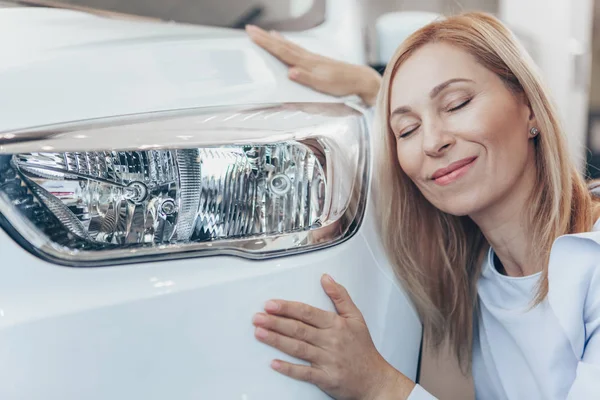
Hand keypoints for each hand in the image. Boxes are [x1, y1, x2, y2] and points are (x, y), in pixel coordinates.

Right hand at [245, 25, 381, 105]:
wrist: (359, 79)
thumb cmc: (342, 84)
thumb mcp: (324, 85)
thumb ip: (306, 78)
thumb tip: (290, 72)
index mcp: (307, 63)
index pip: (282, 51)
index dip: (266, 43)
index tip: (252, 34)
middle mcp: (308, 58)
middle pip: (282, 45)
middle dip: (265, 38)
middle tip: (250, 29)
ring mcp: (311, 58)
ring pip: (289, 46)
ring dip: (274, 40)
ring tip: (263, 33)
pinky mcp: (315, 61)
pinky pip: (296, 49)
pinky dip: (286, 44)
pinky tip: (284, 42)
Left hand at [252, 274, 414, 399]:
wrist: (375, 380)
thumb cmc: (363, 349)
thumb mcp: (356, 318)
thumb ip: (340, 296)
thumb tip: (326, 278)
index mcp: (336, 325)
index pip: (307, 313)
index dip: (288, 308)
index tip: (270, 304)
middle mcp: (331, 341)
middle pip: (299, 329)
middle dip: (276, 322)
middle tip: (257, 317)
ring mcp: (327, 360)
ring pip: (298, 348)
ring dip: (277, 340)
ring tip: (259, 333)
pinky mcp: (326, 378)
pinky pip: (304, 373)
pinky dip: (289, 368)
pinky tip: (273, 363)